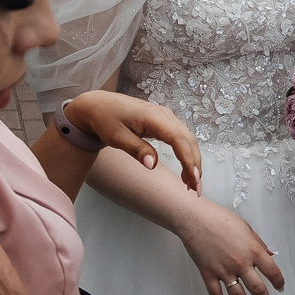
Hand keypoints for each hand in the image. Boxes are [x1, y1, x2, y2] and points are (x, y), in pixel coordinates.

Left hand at [66, 90, 202, 191]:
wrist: (98, 106)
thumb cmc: (105, 120)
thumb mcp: (116, 137)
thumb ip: (136, 150)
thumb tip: (152, 165)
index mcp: (153, 117)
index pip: (178, 140)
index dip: (188, 160)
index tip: (194, 180)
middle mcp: (164, 115)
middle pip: (188, 140)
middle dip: (195, 165)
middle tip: (196, 189)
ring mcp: (166, 117)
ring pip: (188, 140)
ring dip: (193, 161)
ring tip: (191, 184)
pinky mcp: (164, 122)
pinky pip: (181, 139)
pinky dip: (186, 155)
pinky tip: (186, 170)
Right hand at [171, 196, 286, 294]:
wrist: (195, 219)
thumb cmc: (219, 218)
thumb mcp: (246, 227)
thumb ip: (259, 243)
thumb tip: (269, 253)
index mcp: (252, 250)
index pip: (272, 272)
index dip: (278, 282)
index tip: (280, 287)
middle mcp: (240, 263)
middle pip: (257, 289)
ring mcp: (224, 271)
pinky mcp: (208, 274)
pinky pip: (216, 294)